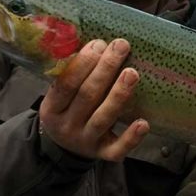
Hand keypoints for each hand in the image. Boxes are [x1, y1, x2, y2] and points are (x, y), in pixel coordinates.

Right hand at [38, 38, 148, 160]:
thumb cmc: (67, 109)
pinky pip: (117, 148)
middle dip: (105, 69)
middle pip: (88, 96)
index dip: (83, 63)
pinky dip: (131, 137)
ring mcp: (86, 141)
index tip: (99, 43)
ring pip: (103, 118)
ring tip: (132, 73)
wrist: (63, 149)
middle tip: (121, 47)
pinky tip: (143, 122)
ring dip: (118, 94)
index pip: (66, 84)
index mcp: (52, 108)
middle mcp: (67, 126)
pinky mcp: (103, 154)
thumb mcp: (58, 95)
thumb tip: (97, 41)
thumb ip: (71, 73)